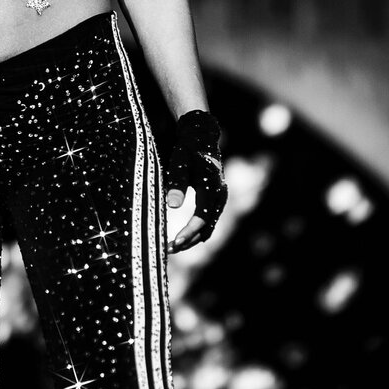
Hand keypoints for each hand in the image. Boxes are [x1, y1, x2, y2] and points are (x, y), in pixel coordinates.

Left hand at [166, 110, 227, 252]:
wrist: (201, 139)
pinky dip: (196, 231)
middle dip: (189, 240)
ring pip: (208, 227)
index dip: (188, 232)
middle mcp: (220, 196)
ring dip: (192, 238)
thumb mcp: (179, 162)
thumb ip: (177, 183)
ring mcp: (220, 199)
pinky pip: (208, 221)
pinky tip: (182, 238)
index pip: (202, 218)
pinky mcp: (215, 200)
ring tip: (172, 246)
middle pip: (207, 227)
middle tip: (168, 249)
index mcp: (213, 188)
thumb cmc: (188, 150)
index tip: (174, 243)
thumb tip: (172, 206)